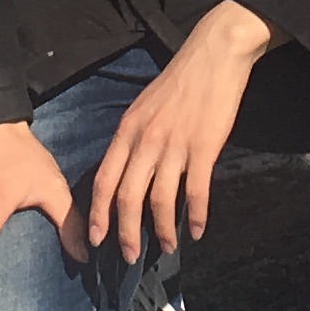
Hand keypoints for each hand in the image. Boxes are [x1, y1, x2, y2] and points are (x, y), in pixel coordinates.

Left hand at [85, 6, 269, 259]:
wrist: (213, 54)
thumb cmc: (179, 81)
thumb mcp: (143, 107)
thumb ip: (133, 139)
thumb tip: (128, 173)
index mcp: (127, 130)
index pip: (104, 180)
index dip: (98, 214)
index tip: (96, 239)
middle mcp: (146, 141)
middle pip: (128, 197)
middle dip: (126, 233)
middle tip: (129, 256)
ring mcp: (175, 145)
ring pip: (161, 201)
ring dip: (162, 230)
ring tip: (166, 247)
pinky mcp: (204, 148)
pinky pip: (196, 191)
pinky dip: (197, 216)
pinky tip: (198, 231)